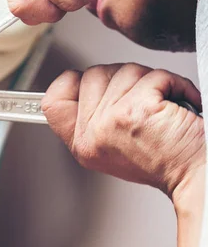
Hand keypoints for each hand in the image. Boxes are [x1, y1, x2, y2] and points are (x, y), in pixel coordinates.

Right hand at [42, 63, 204, 197]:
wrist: (199, 175)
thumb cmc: (166, 160)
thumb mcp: (112, 148)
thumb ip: (90, 119)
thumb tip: (79, 84)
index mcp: (82, 144)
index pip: (52, 102)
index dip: (71, 84)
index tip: (93, 86)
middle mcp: (92, 135)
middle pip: (91, 75)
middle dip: (122, 79)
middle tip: (141, 103)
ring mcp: (112, 122)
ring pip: (122, 71)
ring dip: (150, 81)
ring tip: (161, 106)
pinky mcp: (138, 110)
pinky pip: (154, 75)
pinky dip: (175, 84)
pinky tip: (178, 103)